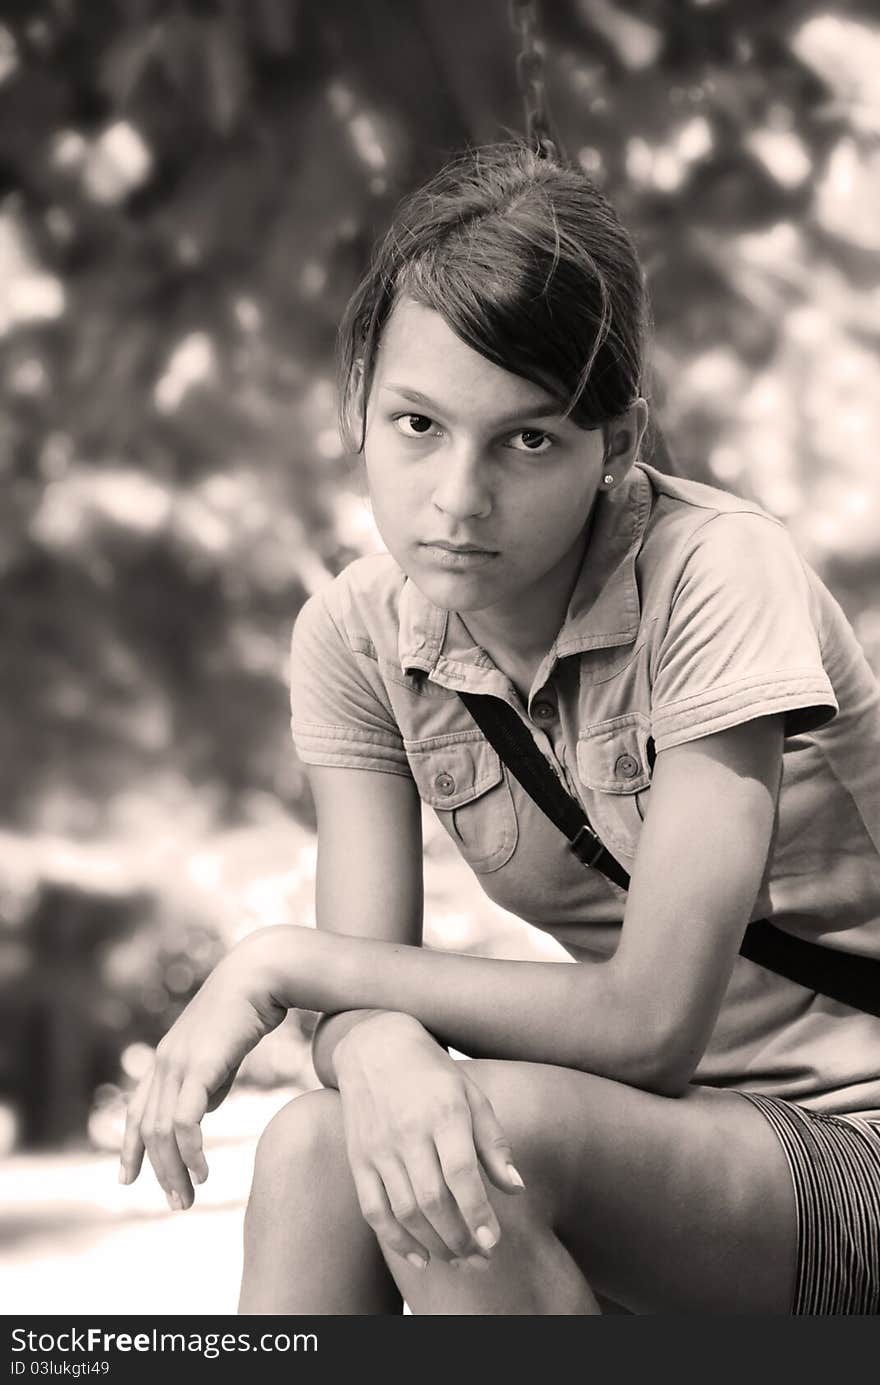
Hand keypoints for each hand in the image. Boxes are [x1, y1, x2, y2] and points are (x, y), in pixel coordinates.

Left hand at [118, 944, 285, 1209]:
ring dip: (173, 1171)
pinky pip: (186, 1121)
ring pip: (163, 1132)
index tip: (126, 1179)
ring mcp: (178, 1063)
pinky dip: (190, 1152)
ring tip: (187, 1198)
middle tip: (176, 1204)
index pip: (138, 1110)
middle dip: (156, 1172)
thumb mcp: (224, 1050)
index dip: (130, 1146)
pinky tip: (204, 1171)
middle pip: (148, 1129)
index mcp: (167, 1058)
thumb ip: (210, 1079)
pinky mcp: (199, 1066)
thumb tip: (205, 1110)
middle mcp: (164, 1062)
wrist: (262, 974)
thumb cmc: (249, 1007)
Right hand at [333, 1012, 524, 1271]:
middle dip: (460, 1239)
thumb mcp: (471, 1095)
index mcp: (443, 1112)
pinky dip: (396, 1241)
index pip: (461, 1173)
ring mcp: (379, 1148)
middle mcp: (408, 1132)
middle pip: (433, 1200)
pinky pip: (374, 1210)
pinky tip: (421, 1258)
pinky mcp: (359, 1160)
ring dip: (434, 1245)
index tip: (494, 1242)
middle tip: (481, 1260)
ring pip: (405, 1211)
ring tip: (458, 1261)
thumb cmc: (433, 1074)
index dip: (478, 1212)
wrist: (375, 1046)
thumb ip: (494, 1143)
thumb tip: (516, 1189)